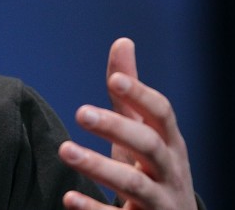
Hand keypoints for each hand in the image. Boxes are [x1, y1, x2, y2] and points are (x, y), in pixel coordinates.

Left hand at [57, 38, 195, 209]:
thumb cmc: (152, 170)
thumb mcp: (143, 132)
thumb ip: (129, 94)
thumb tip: (122, 41)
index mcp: (170, 143)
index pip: (163, 114)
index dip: (141, 95)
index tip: (116, 79)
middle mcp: (170, 171)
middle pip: (150, 146)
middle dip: (117, 128)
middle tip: (80, 112)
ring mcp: (160, 202)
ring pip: (135, 185)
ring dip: (99, 167)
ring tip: (64, 149)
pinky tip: (68, 197)